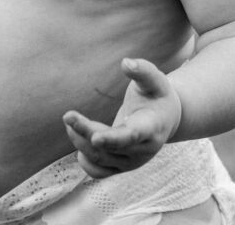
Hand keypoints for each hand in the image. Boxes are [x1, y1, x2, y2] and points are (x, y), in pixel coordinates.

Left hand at [63, 58, 181, 177]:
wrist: (166, 119)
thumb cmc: (158, 94)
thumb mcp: (155, 80)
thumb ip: (142, 70)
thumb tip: (125, 62)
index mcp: (152, 128)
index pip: (131, 136)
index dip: (113, 139)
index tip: (95, 137)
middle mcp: (142, 150)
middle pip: (109, 148)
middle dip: (86, 132)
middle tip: (68, 116)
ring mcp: (132, 162)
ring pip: (100, 159)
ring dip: (81, 141)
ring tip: (70, 120)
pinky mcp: (121, 166)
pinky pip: (100, 172)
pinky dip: (86, 161)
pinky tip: (78, 141)